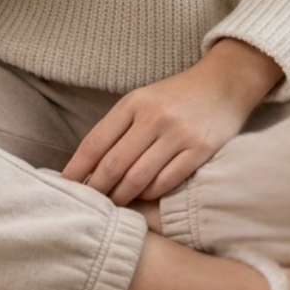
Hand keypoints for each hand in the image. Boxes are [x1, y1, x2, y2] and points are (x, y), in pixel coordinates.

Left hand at [62, 39, 282, 204]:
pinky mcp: (200, 149)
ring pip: (138, 178)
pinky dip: (151, 194)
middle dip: (98, 190)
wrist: (224, 83)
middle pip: (114, 164)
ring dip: (122, 197)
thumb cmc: (177, 96)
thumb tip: (89, 165)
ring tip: (115, 206)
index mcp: (134, 102)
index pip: (96, 142)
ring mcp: (177, 134)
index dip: (77, 168)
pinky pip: (167, 182)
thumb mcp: (144, 100)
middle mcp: (154, 117)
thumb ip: (119, 127)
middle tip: (90, 206)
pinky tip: (145, 198)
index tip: (65, 187)